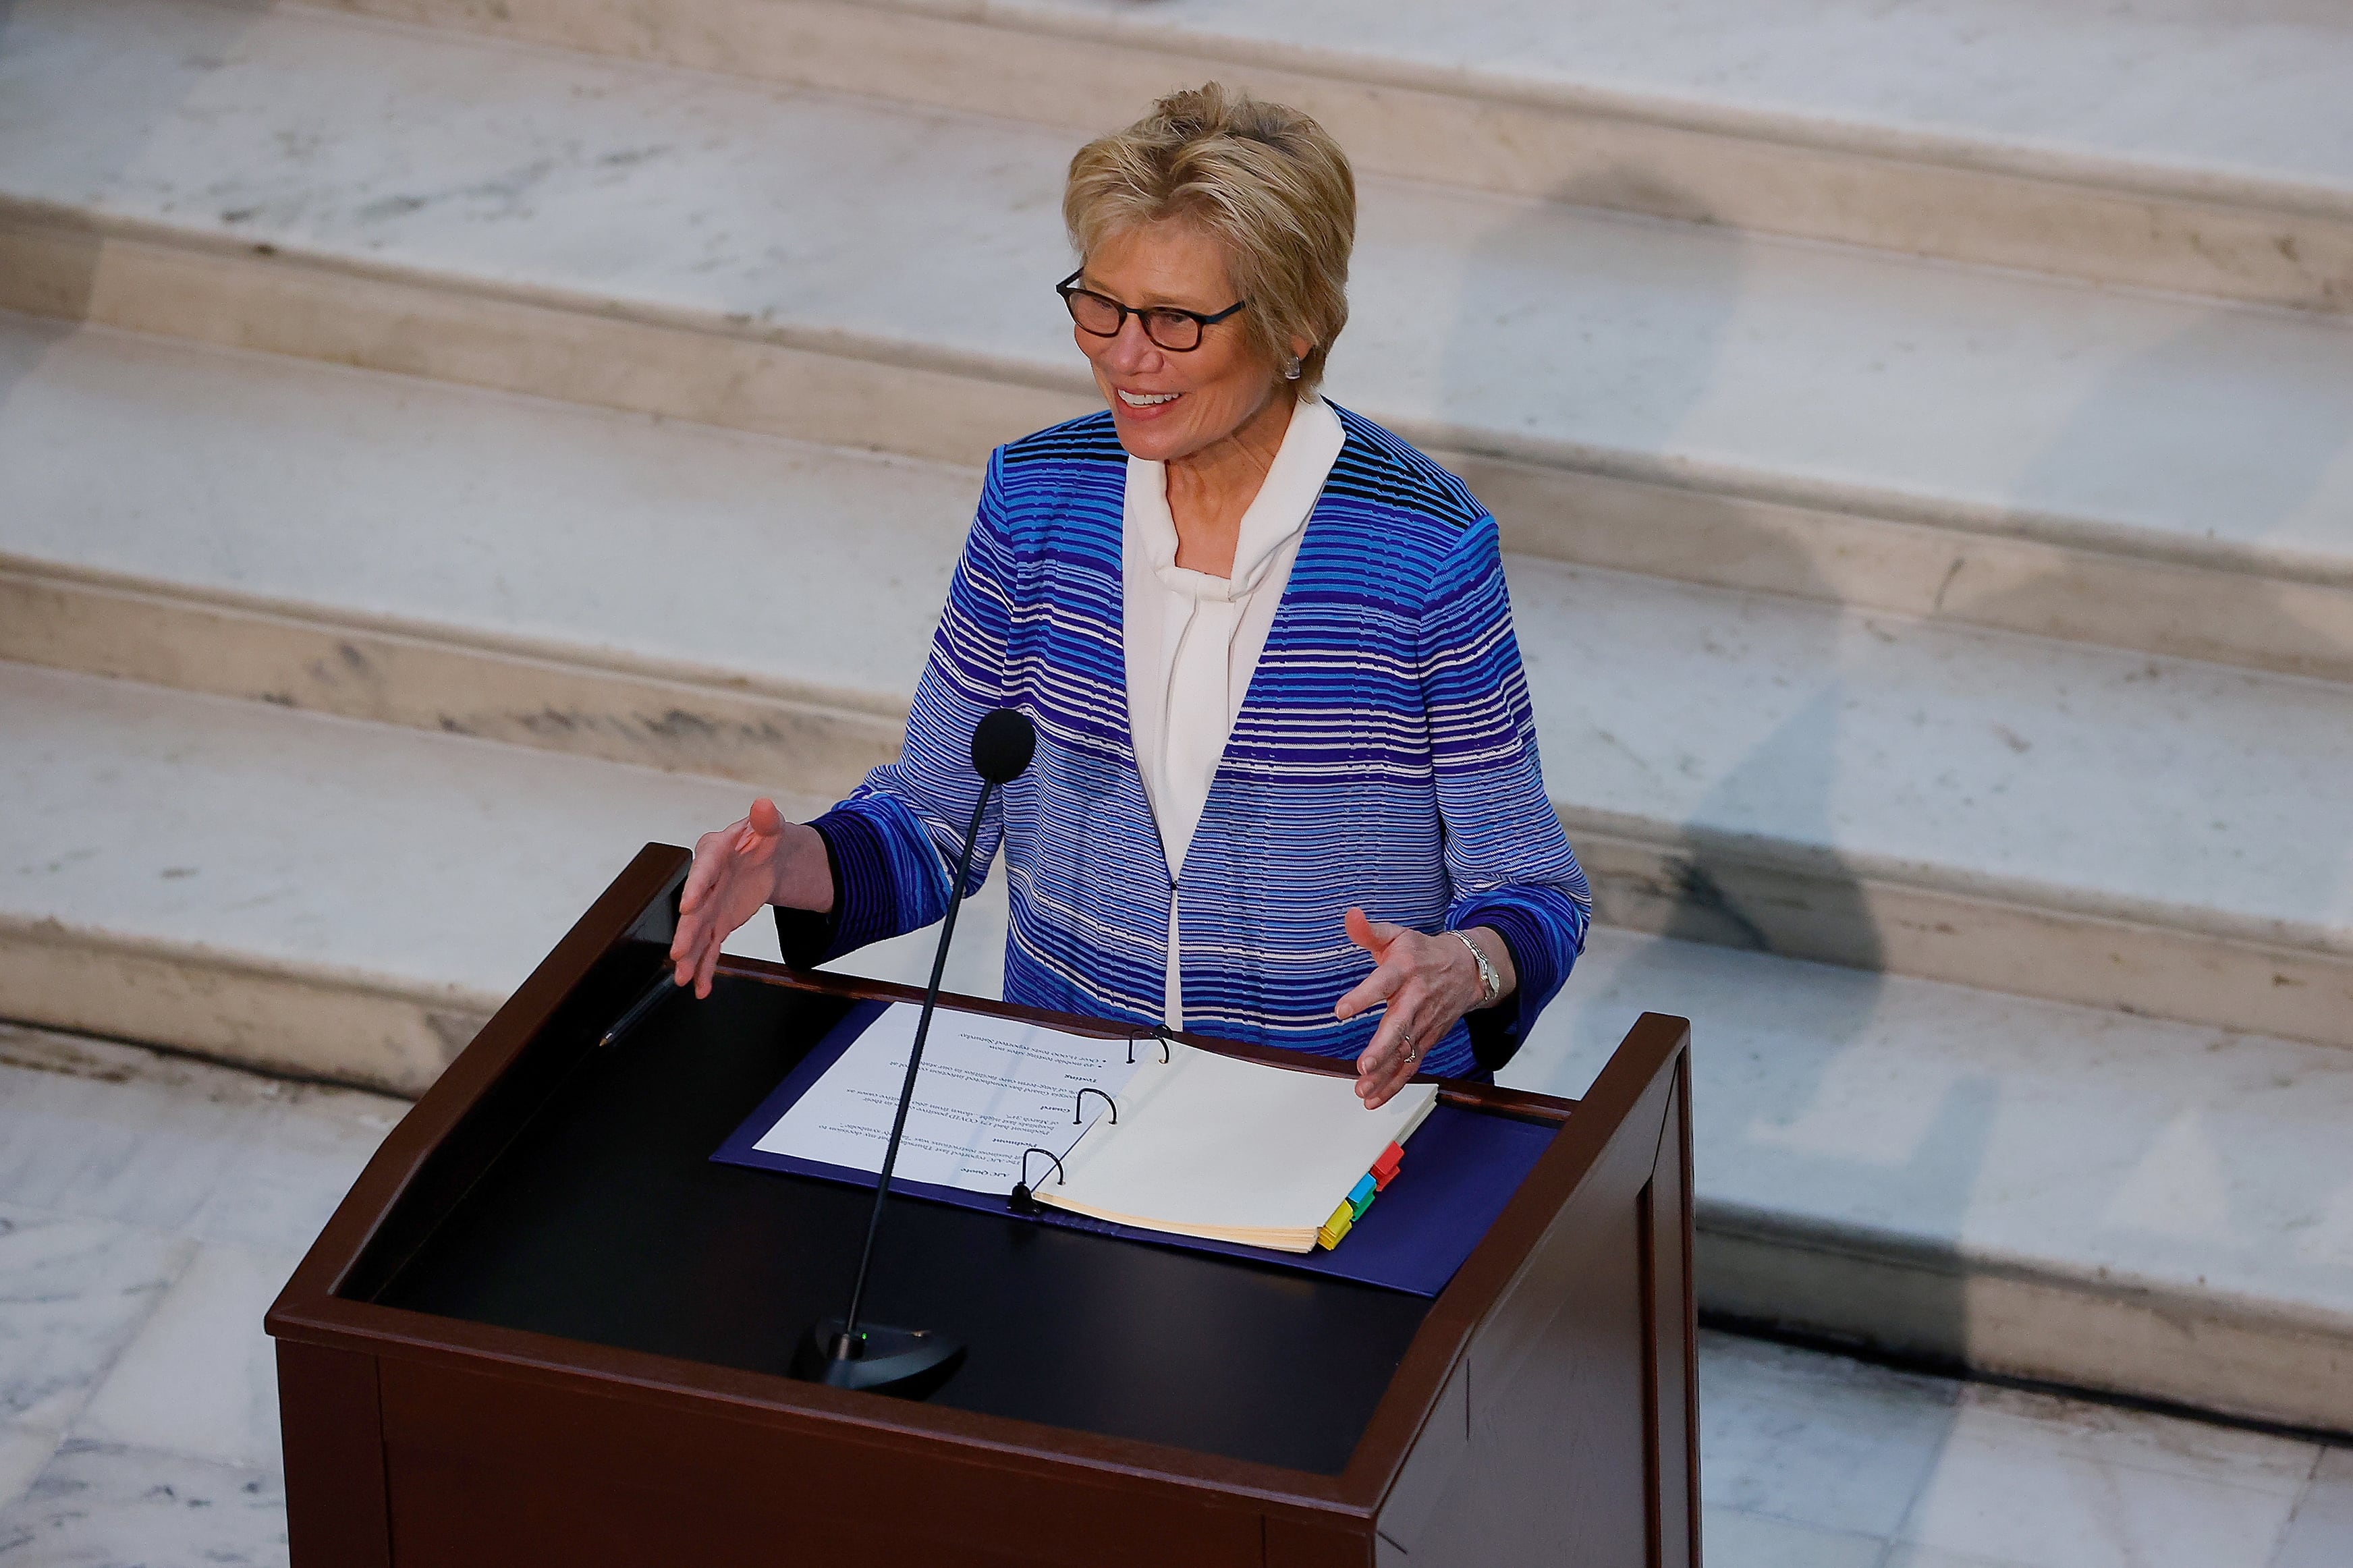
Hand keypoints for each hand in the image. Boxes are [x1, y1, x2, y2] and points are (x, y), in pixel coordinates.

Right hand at [668, 800, 826, 998]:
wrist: (766, 857)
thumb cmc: (762, 836)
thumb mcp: (770, 826)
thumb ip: (766, 820)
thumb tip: (765, 806)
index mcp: (715, 853)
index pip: (704, 870)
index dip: (695, 888)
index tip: (687, 906)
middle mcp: (706, 882)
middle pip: (694, 909)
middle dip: (686, 932)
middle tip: (678, 953)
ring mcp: (710, 905)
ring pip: (698, 934)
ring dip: (691, 956)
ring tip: (683, 979)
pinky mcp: (719, 922)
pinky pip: (711, 947)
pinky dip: (706, 967)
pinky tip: (700, 989)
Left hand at [1333, 909, 1508, 1108]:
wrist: (1468, 968)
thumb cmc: (1421, 952)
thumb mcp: (1397, 936)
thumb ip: (1369, 930)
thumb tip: (1350, 915)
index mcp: (1404, 969)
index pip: (1382, 983)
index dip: (1362, 997)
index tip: (1340, 1011)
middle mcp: (1416, 998)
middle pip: (1399, 1025)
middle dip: (1382, 1047)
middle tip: (1364, 1064)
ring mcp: (1424, 1022)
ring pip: (1406, 1051)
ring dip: (1385, 1073)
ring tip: (1363, 1089)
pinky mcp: (1427, 1039)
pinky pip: (1411, 1064)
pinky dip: (1394, 1083)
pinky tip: (1374, 1097)